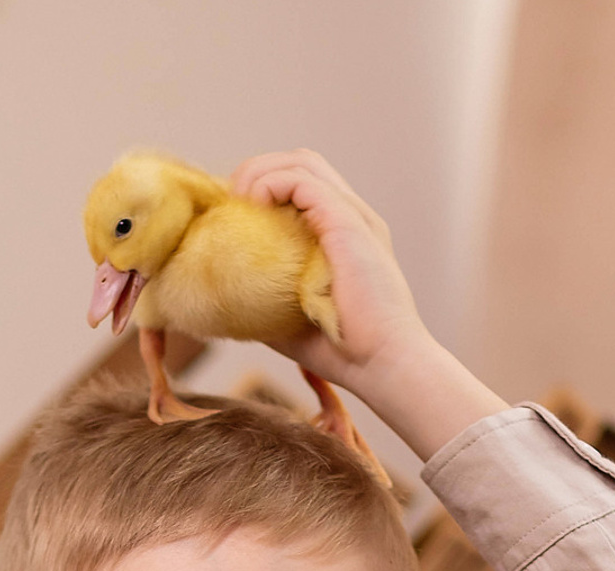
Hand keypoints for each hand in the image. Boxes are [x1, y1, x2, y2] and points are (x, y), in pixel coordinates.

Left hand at [229, 149, 507, 461]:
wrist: (385, 364)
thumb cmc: (345, 354)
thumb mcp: (293, 323)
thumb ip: (266, 305)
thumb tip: (229, 307)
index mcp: (347, 234)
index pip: (305, 186)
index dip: (266, 188)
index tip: (234, 215)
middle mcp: (354, 216)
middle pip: (302, 163)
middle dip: (258, 171)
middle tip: (230, 204)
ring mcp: (354, 216)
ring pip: (301, 163)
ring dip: (260, 172)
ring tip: (237, 202)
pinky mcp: (348, 223)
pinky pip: (302, 182)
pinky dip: (271, 184)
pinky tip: (252, 207)